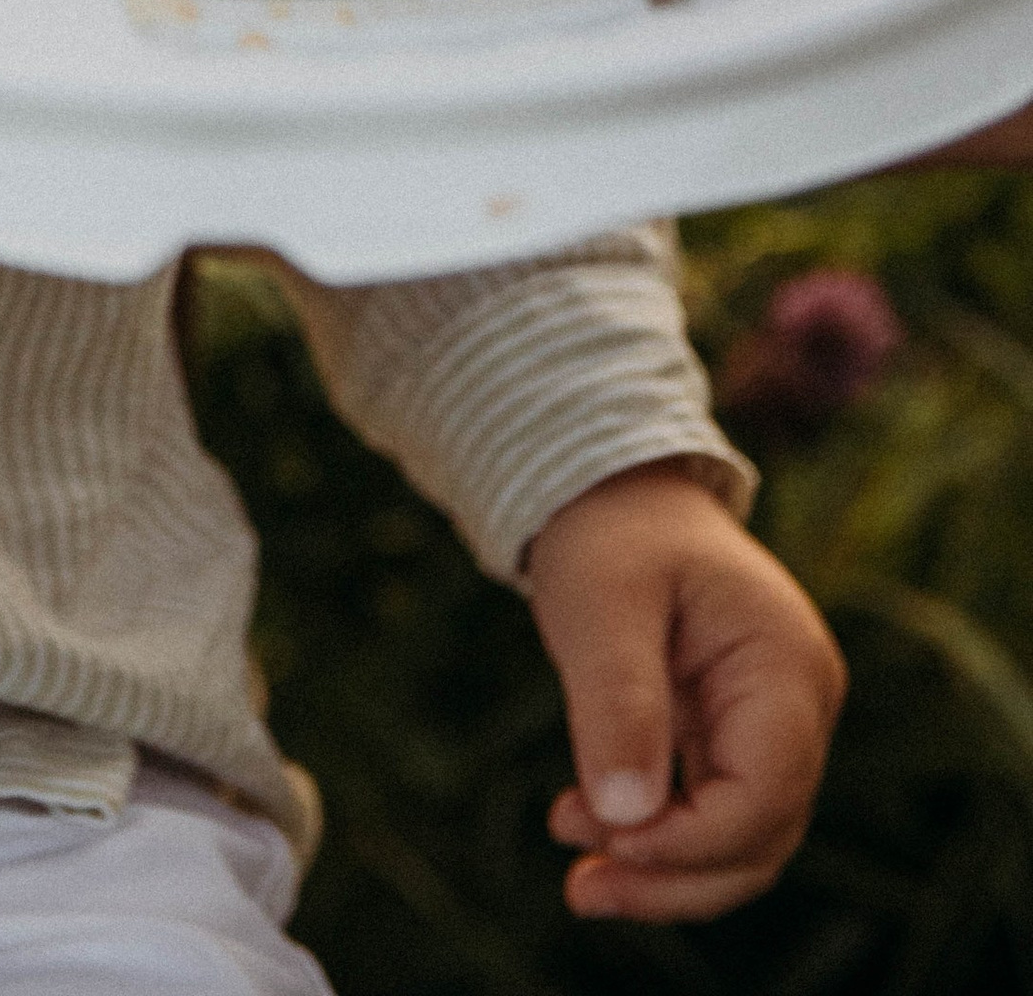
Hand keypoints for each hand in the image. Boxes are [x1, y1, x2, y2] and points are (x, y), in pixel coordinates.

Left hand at [526, 461, 843, 920]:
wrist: (611, 491)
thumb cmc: (610, 533)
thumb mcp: (600, 603)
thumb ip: (618, 703)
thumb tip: (626, 817)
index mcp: (786, 665)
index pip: (765, 793)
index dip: (692, 840)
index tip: (606, 841)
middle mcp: (799, 704)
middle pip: (762, 835)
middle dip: (676, 877)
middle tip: (581, 888)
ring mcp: (775, 725)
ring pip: (743, 842)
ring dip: (667, 875)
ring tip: (580, 881)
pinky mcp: (736, 738)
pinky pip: (716, 815)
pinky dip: (663, 841)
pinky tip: (595, 836)